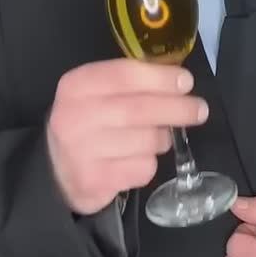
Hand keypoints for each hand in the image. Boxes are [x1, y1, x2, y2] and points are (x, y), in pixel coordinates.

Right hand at [46, 60, 206, 213]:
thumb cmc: (87, 122)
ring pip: (145, 141)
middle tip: (199, 109)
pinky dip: (149, 163)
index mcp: (76, 86)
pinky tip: (139, 158)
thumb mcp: (96, 93)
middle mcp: (75, 116)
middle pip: (139, 109)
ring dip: (163, 138)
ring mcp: (83, 152)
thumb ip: (129, 82)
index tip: (186, 81)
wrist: (55, 170)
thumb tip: (177, 79)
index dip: (160, 77)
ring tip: (160, 136)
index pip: (124, 75)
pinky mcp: (94, 181)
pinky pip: (142, 169)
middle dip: (176, 108)